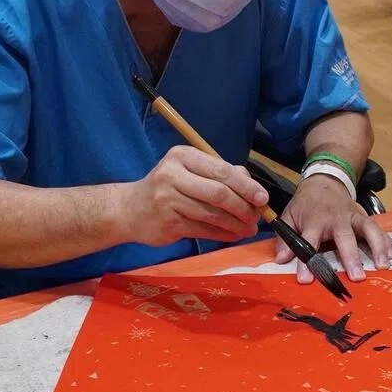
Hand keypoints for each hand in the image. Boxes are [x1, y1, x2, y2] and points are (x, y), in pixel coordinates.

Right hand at [124, 145, 268, 246]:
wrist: (129, 209)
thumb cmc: (167, 186)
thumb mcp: (189, 170)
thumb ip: (219, 173)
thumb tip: (252, 186)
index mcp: (183, 156)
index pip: (221, 170)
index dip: (246, 185)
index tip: (263, 197)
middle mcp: (173, 175)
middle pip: (218, 193)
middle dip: (243, 206)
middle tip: (257, 217)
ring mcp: (168, 200)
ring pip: (212, 214)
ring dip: (235, 223)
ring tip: (249, 228)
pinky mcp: (168, 223)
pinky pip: (203, 229)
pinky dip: (222, 234)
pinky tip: (233, 235)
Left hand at [275, 174, 391, 283]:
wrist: (324, 181)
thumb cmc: (306, 204)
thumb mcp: (290, 216)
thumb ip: (285, 237)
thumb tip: (282, 259)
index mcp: (315, 220)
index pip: (310, 242)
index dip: (306, 261)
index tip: (306, 280)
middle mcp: (336, 218)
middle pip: (344, 237)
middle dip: (350, 257)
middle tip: (356, 277)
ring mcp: (352, 217)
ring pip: (367, 229)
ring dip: (376, 247)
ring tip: (382, 266)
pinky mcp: (363, 217)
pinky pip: (377, 228)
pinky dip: (385, 241)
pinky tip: (390, 256)